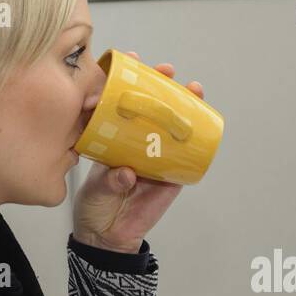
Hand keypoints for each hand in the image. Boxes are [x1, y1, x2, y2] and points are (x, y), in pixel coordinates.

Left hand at [72, 53, 202, 252]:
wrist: (107, 235)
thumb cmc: (95, 203)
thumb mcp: (94, 185)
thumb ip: (108, 178)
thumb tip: (127, 172)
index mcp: (113, 136)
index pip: (120, 100)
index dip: (128, 78)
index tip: (132, 60)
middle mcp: (136, 140)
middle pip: (151, 106)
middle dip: (161, 85)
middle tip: (167, 72)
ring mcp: (156, 156)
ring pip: (172, 126)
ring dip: (185, 105)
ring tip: (193, 89)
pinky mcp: (171, 176)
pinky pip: (185, 156)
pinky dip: (194, 141)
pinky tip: (201, 125)